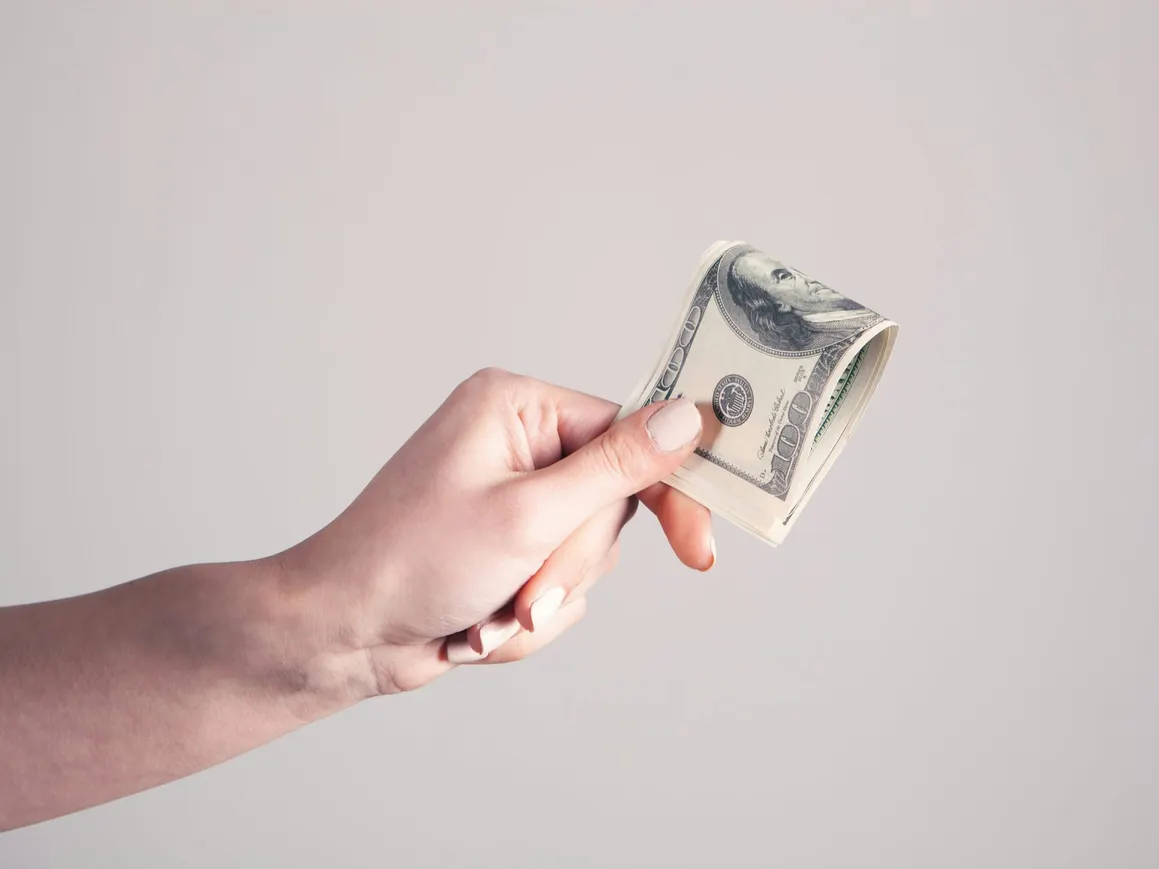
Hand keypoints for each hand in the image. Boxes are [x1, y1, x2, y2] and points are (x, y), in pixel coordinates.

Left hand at [279, 368, 712, 695]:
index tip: (698, 549)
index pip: (629, 434)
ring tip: (487, 612)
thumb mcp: (527, 515)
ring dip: (544, 597)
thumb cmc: (409, 562)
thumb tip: (688, 418)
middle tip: (523, 595)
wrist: (341, 636)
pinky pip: (560, 585)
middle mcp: (518, 443)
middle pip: (612, 505)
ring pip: (589, 554)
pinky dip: (527, 615)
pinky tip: (477, 621)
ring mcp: (514, 498)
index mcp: (517, 407)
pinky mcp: (509, 546)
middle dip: (567, 566)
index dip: (666, 492)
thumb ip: (616, 469)